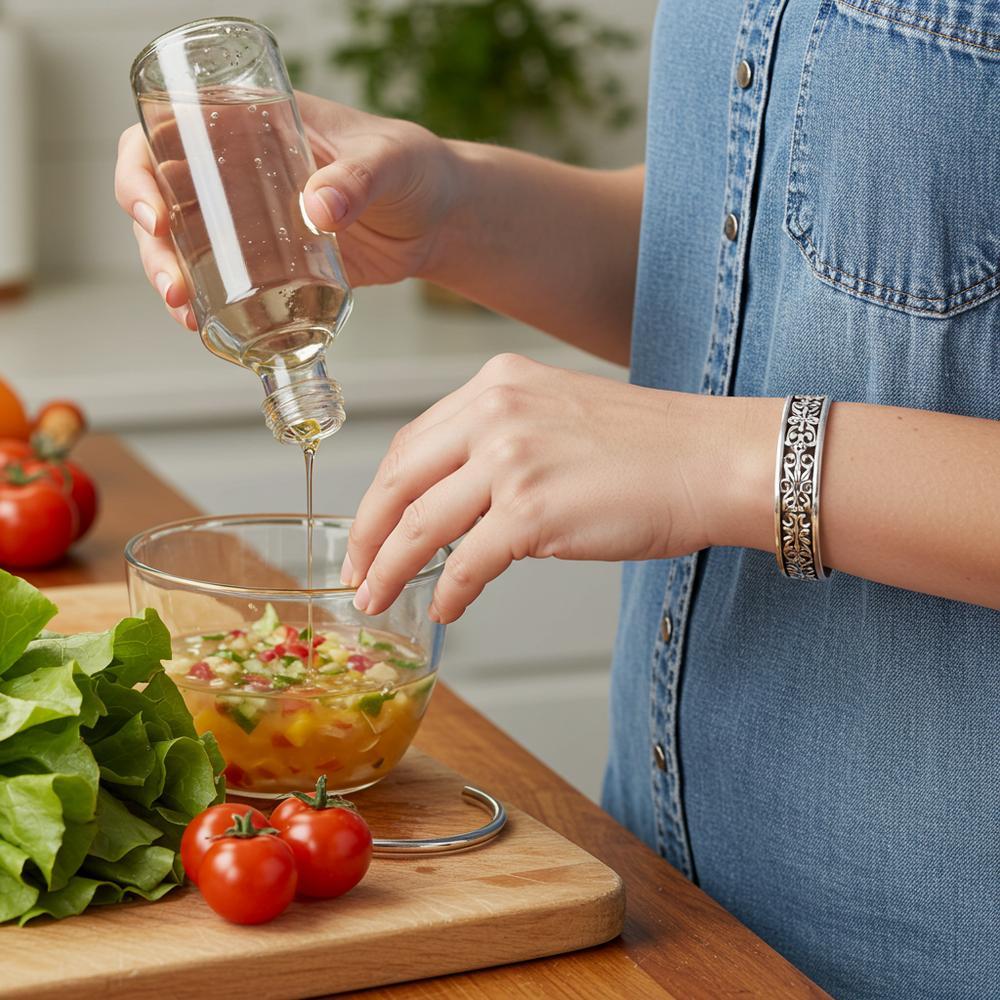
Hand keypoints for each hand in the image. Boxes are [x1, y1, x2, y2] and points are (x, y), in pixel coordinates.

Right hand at [113, 92, 459, 328]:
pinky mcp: (270, 262)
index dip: (142, 167)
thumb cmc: (416, 169)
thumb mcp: (390, 162)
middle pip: (164, 196)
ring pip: (184, 242)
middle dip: (153, 242)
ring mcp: (251, 219)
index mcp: (252, 123)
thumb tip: (319, 208)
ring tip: (186, 313)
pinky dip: (207, 302)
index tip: (154, 212)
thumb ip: (359, 178)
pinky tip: (204, 326)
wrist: (441, 220)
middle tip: (173, 284)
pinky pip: (221, 278)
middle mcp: (239, 169)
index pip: (171, 131)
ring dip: (171, 277)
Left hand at [343, 354, 744, 622]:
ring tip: (378, 599)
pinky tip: (446, 608)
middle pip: (400, 480)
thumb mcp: (557, 415)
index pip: (412, 442)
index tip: (371, 526)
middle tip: (357, 571)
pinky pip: (468, 563)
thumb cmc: (650, 446)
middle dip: (369, 533)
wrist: (713, 459)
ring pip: (422, 525)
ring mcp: (512, 459)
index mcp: (496, 385)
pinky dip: (449, 592)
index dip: (382, 493)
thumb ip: (500, 444)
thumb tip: (456, 502)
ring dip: (392, 569)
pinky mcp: (534, 510)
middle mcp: (495, 412)